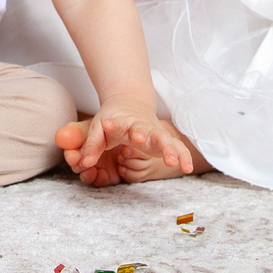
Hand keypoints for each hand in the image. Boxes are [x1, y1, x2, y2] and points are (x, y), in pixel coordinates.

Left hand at [66, 95, 195, 185]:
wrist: (130, 104)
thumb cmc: (112, 120)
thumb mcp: (97, 129)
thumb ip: (91, 145)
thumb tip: (84, 163)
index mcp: (122, 122)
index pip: (118, 124)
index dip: (114, 125)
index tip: (108, 124)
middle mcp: (140, 126)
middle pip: (144, 130)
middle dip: (144, 135)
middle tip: (140, 139)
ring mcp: (154, 132)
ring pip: (164, 138)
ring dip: (168, 148)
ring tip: (172, 161)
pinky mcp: (163, 140)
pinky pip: (177, 147)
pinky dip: (183, 156)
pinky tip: (188, 168)